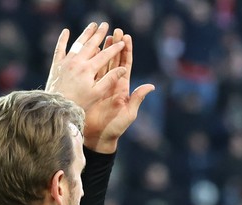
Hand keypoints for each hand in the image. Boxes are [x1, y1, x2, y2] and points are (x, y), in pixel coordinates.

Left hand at [45, 22, 126, 111]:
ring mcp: (66, 62)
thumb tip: (123, 69)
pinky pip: (60, 48)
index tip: (122, 42)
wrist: (56, 107)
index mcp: (89, 69)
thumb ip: (110, 79)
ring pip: (78, 43)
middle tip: (106, 25)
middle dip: (100, 34)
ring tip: (93, 25)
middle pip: (91, 44)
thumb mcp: (97, 93)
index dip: (115, 48)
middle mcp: (77, 62)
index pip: (105, 55)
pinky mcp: (57, 64)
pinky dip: (63, 39)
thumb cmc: (79, 103)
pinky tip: (66, 31)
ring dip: (86, 33)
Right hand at [83, 30, 154, 151]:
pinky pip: (91, 72)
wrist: (100, 137)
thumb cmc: (116, 127)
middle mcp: (113, 83)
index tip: (127, 37)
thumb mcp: (130, 113)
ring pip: (102, 63)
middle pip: (114, 60)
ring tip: (104, 35)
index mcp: (123, 87)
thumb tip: (151, 86)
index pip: (126, 65)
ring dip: (103, 49)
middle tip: (115, 30)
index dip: (127, 51)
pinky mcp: (90, 89)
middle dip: (115, 45)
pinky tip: (90, 50)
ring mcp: (101, 85)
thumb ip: (138, 98)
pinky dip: (91, 60)